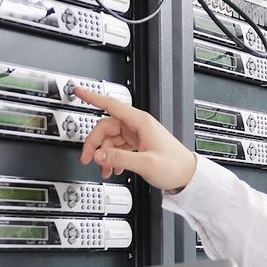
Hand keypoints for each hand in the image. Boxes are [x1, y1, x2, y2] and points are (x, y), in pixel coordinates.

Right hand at [74, 88, 197, 191]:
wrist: (187, 175)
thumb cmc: (174, 166)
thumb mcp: (146, 163)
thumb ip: (119, 158)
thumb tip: (99, 155)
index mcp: (140, 122)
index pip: (111, 105)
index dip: (92, 98)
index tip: (79, 91)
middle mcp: (137, 125)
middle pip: (105, 127)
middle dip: (94, 144)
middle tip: (87, 158)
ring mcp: (136, 135)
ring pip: (110, 139)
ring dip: (104, 155)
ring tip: (105, 169)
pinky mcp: (137, 144)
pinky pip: (117, 147)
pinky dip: (112, 158)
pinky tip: (114, 168)